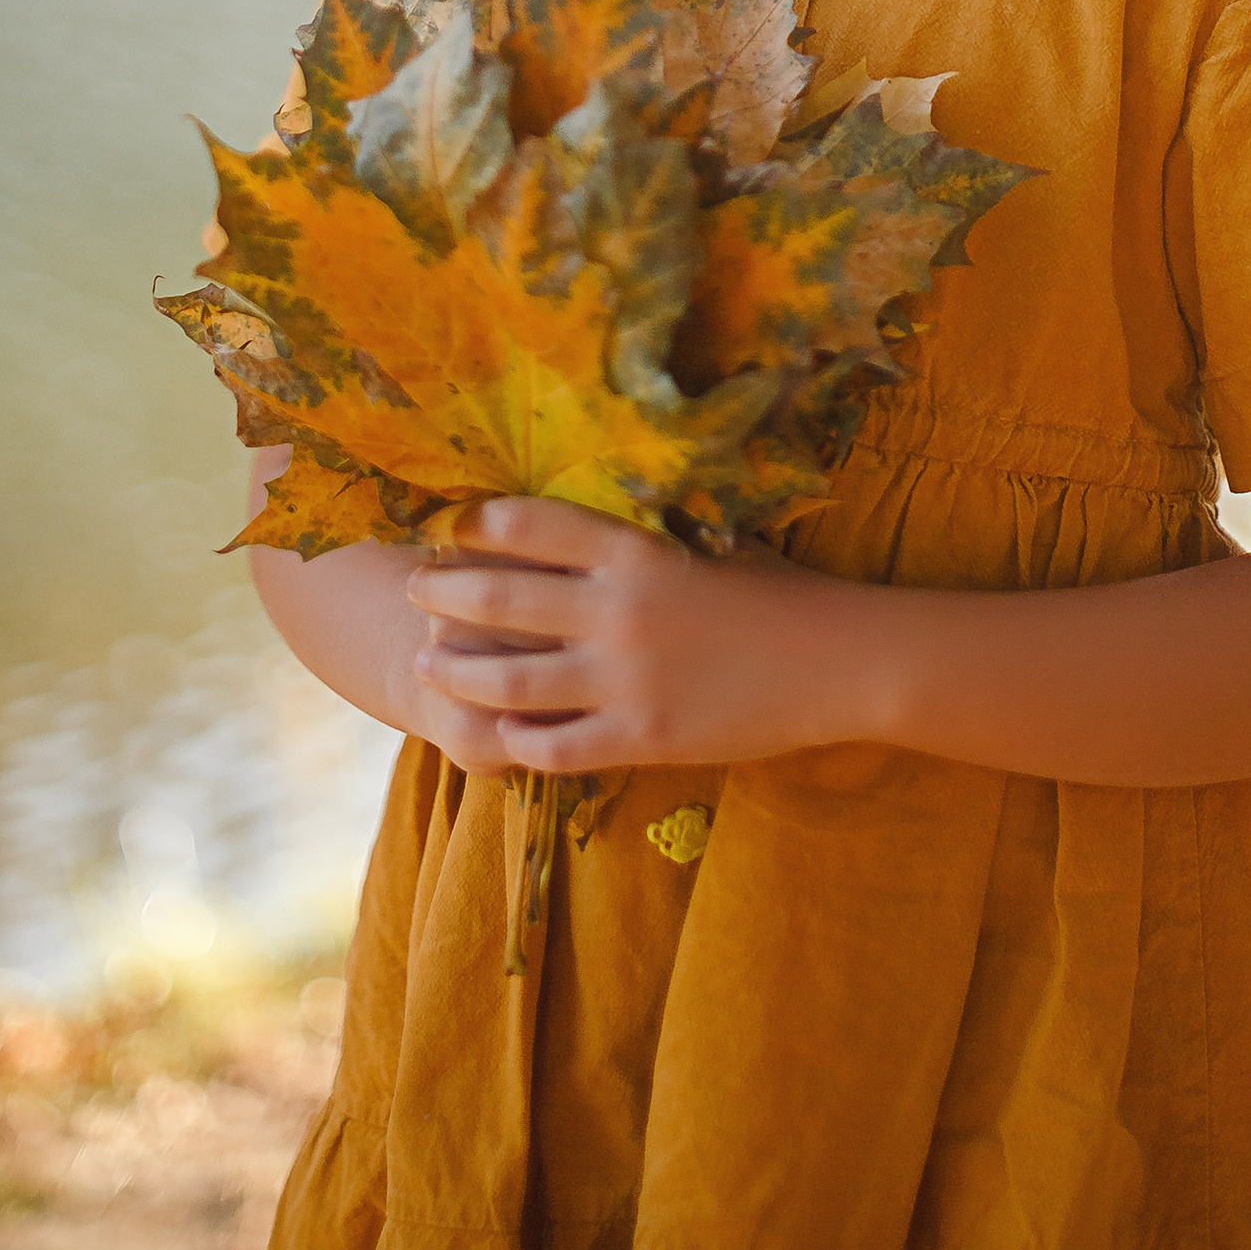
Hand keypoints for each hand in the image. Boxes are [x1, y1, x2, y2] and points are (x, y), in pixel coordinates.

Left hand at [404, 497, 878, 774]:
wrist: (838, 661)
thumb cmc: (778, 590)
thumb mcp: (709, 540)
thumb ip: (647, 534)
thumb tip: (597, 501)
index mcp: (636, 550)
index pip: (530, 524)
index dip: (477, 523)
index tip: (447, 524)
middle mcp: (618, 611)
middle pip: (501, 600)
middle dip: (444, 593)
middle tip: (412, 588)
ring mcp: (625, 681)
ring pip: (511, 682)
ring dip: (460, 672)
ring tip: (430, 665)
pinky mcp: (642, 739)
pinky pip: (555, 748)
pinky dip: (517, 742)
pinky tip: (497, 735)